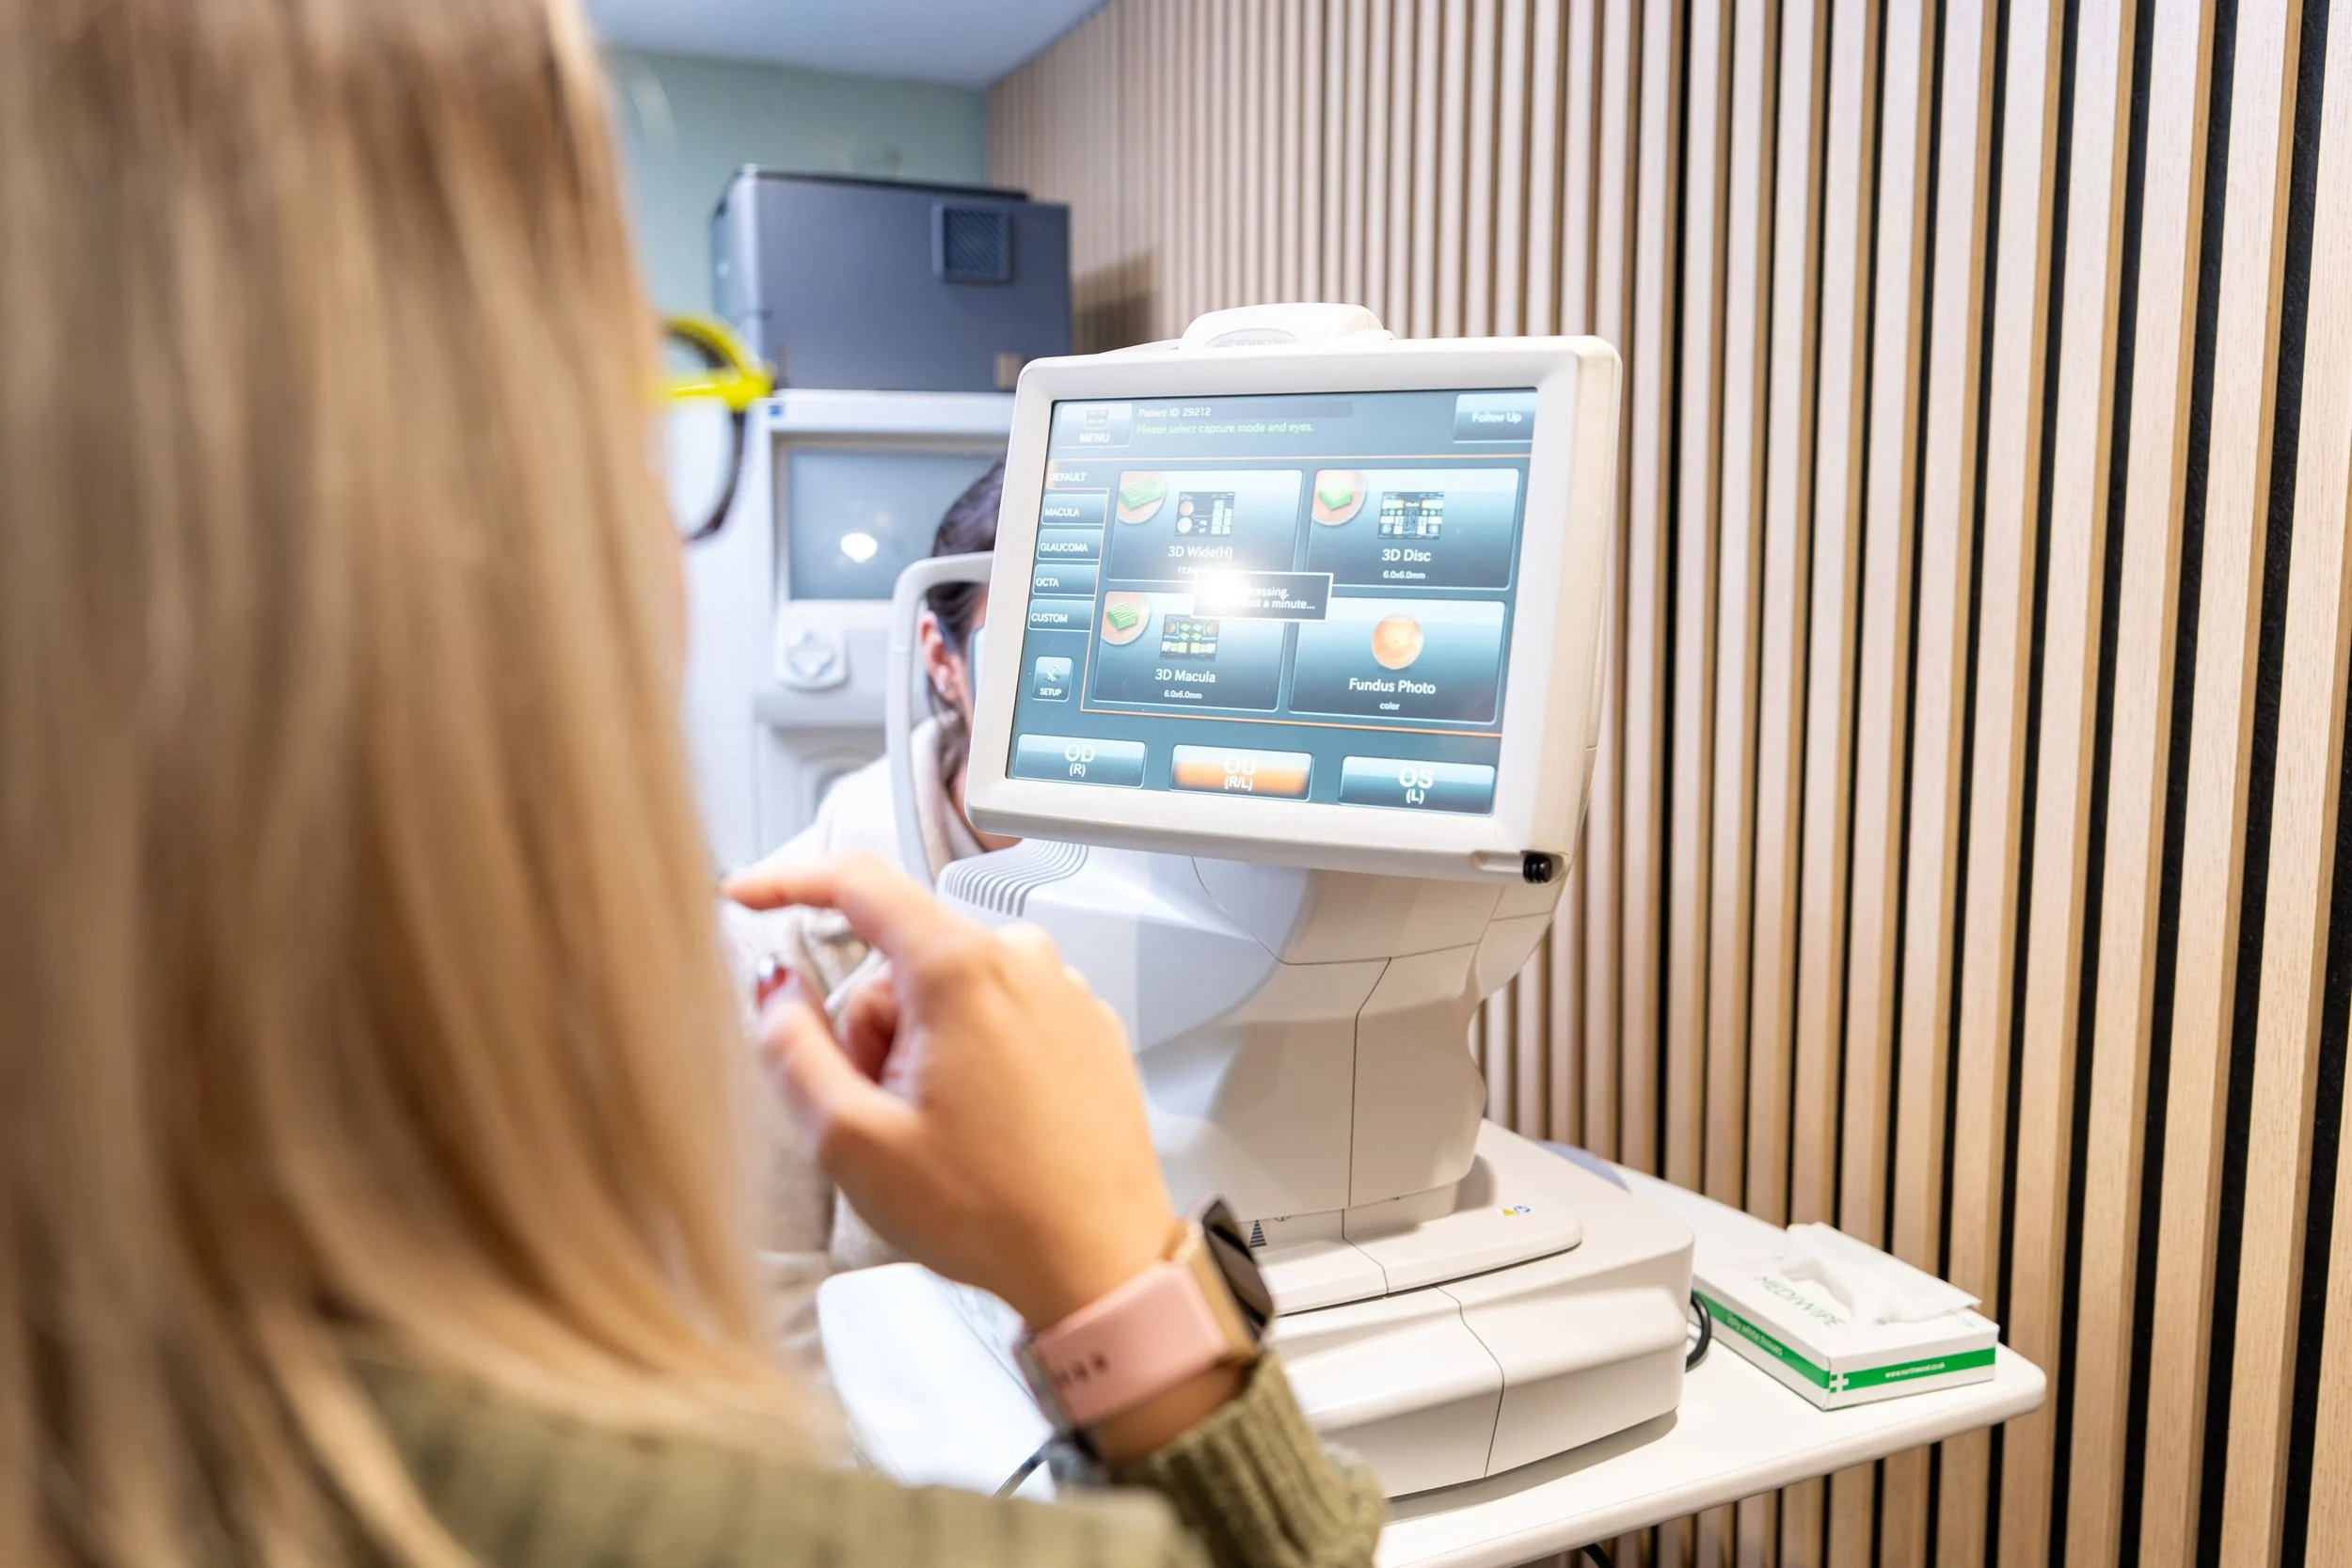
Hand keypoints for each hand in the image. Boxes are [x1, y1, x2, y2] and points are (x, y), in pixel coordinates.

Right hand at [724, 853, 1177, 1331]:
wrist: (1101, 1263)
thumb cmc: (995, 1214)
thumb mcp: (854, 1141)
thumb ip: (793, 1049)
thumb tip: (775, 993)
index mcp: (963, 969)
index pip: (857, 882)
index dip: (787, 882)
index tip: (749, 897)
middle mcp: (1023, 960)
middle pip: (900, 960)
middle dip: (871, 1029)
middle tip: (883, 1111)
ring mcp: (1063, 991)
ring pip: (948, 990)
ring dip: (923, 1047)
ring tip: (941, 1130)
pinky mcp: (1086, 1025)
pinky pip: (1000, 1014)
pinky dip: (973, 1056)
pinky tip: (985, 1127)